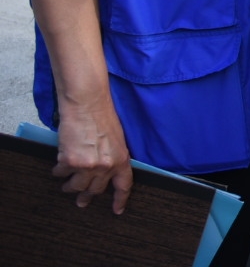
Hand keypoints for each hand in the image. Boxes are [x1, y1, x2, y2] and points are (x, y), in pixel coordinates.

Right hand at [52, 95, 132, 212]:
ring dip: (70, 187)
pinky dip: (59, 171)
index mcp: (121, 160)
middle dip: (87, 196)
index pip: (123, 186)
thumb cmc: (103, 118)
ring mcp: (87, 166)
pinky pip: (61, 173)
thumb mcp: (117, 140)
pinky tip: (58, 166)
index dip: (120, 200)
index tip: (117, 211)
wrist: (87, 105)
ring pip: (76, 186)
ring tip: (66, 185)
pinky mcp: (70, 162)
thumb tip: (106, 172)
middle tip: (81, 201)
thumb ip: (113, 157)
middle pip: (96, 190)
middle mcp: (105, 166)